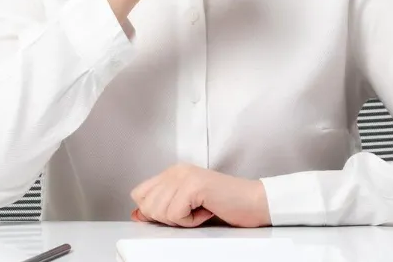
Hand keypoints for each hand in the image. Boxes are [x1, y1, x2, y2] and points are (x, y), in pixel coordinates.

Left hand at [129, 163, 270, 227]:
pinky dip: (191, 221)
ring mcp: (184, 176)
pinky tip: (206, 210)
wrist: (254, 202)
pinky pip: (175, 214)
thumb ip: (162, 207)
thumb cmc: (227, 205)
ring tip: (200, 209)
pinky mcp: (193, 185)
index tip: (176, 214)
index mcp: (173, 172)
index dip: (153, 211)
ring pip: (159, 211)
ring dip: (181, 220)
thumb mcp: (187, 206)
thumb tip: (138, 215)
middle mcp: (176, 170)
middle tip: (192, 211)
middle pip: (147, 205)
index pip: (139, 194)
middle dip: (168, 218)